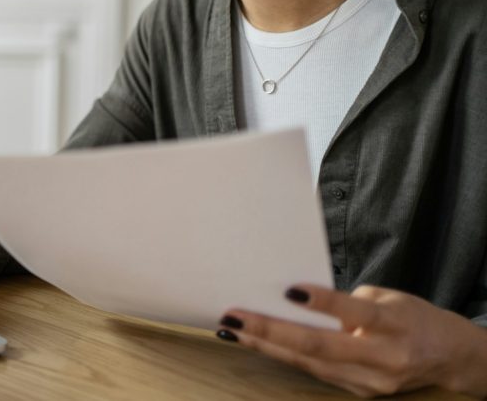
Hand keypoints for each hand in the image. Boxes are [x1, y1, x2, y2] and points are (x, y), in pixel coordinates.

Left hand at [215, 283, 486, 396]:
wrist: (448, 357)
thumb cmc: (412, 316)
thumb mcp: (389, 297)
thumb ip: (349, 301)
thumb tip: (297, 298)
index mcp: (395, 324)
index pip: (356, 312)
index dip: (323, 302)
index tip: (289, 289)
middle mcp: (384, 357)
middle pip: (321, 346)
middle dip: (271, 331)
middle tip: (233, 316)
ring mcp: (371, 381)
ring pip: (310, 364)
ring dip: (266, 346)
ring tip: (232, 329)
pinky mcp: (360, 392)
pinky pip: (315, 372)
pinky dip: (283, 356)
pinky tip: (256, 342)